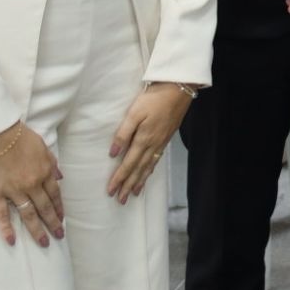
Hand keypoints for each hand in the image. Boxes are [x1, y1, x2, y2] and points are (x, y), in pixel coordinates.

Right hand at [0, 121, 63, 247]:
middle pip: (45, 207)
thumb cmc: (18, 136)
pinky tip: (12, 241)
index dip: (59, 207)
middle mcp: (32, 184)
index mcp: (44, 171)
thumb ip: (51, 162)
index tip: (62, 218)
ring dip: (37, 230)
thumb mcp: (42, 145)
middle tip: (58, 235)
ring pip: (29, 214)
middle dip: (53, 222)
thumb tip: (60, 176)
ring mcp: (14, 190)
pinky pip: (2, 214)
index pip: (54, 194)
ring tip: (44, 243)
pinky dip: (7, 229)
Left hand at [107, 83, 193, 204]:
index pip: (128, 164)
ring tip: (134, 194)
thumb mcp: (134, 113)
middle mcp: (153, 145)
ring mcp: (161, 142)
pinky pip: (156, 160)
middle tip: (120, 200)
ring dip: (140, 181)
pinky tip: (148, 173)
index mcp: (144, 139)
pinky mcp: (166, 138)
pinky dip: (150, 170)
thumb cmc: (154, 98)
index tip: (111, 191)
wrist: (178, 89)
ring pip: (148, 167)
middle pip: (139, 170)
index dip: (119, 178)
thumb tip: (113, 154)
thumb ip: (123, 133)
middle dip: (129, 185)